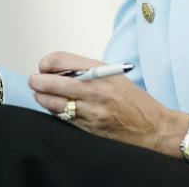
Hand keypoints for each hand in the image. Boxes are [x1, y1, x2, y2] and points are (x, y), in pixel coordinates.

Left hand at [29, 51, 182, 154]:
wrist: (153, 127)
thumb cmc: (135, 101)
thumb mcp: (115, 76)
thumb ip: (89, 71)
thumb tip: (60, 69)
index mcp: (102, 72)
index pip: (63, 61)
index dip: (47, 62)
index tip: (43, 65)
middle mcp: (96, 90)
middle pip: (54, 82)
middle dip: (38, 81)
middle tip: (34, 80)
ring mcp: (91, 110)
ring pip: (54, 103)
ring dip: (42, 98)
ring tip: (39, 94)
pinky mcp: (89, 127)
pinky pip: (63, 118)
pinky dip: (55, 111)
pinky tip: (54, 107)